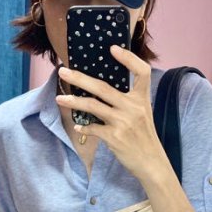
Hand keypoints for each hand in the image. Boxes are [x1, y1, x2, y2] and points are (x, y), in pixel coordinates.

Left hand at [56, 46, 169, 180]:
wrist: (151, 162)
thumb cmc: (144, 137)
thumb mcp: (143, 114)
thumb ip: (128, 101)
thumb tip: (101, 90)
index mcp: (142, 99)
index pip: (141, 71)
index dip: (128, 58)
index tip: (113, 48)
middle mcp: (133, 108)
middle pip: (103, 87)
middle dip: (80, 78)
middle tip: (63, 71)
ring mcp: (123, 122)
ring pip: (93, 106)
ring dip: (74, 101)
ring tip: (60, 97)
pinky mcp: (114, 137)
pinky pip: (93, 128)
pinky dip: (84, 127)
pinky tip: (79, 126)